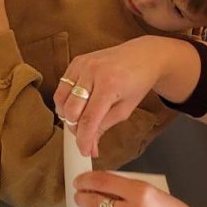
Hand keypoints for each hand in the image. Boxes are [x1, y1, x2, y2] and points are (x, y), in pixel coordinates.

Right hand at [56, 37, 175, 155]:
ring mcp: (83, 64)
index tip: (85, 151)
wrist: (144, 55)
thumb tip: (89, 146)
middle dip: (76, 129)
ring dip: (68, 116)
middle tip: (86, 135)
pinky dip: (66, 100)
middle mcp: (93, 72)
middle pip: (72, 111)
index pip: (89, 120)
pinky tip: (77, 105)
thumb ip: (104, 127)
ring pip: (62, 99)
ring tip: (81, 121)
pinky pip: (62, 87)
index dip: (84, 140)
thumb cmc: (138, 82)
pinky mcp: (77, 61)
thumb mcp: (126, 109)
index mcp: (110, 84)